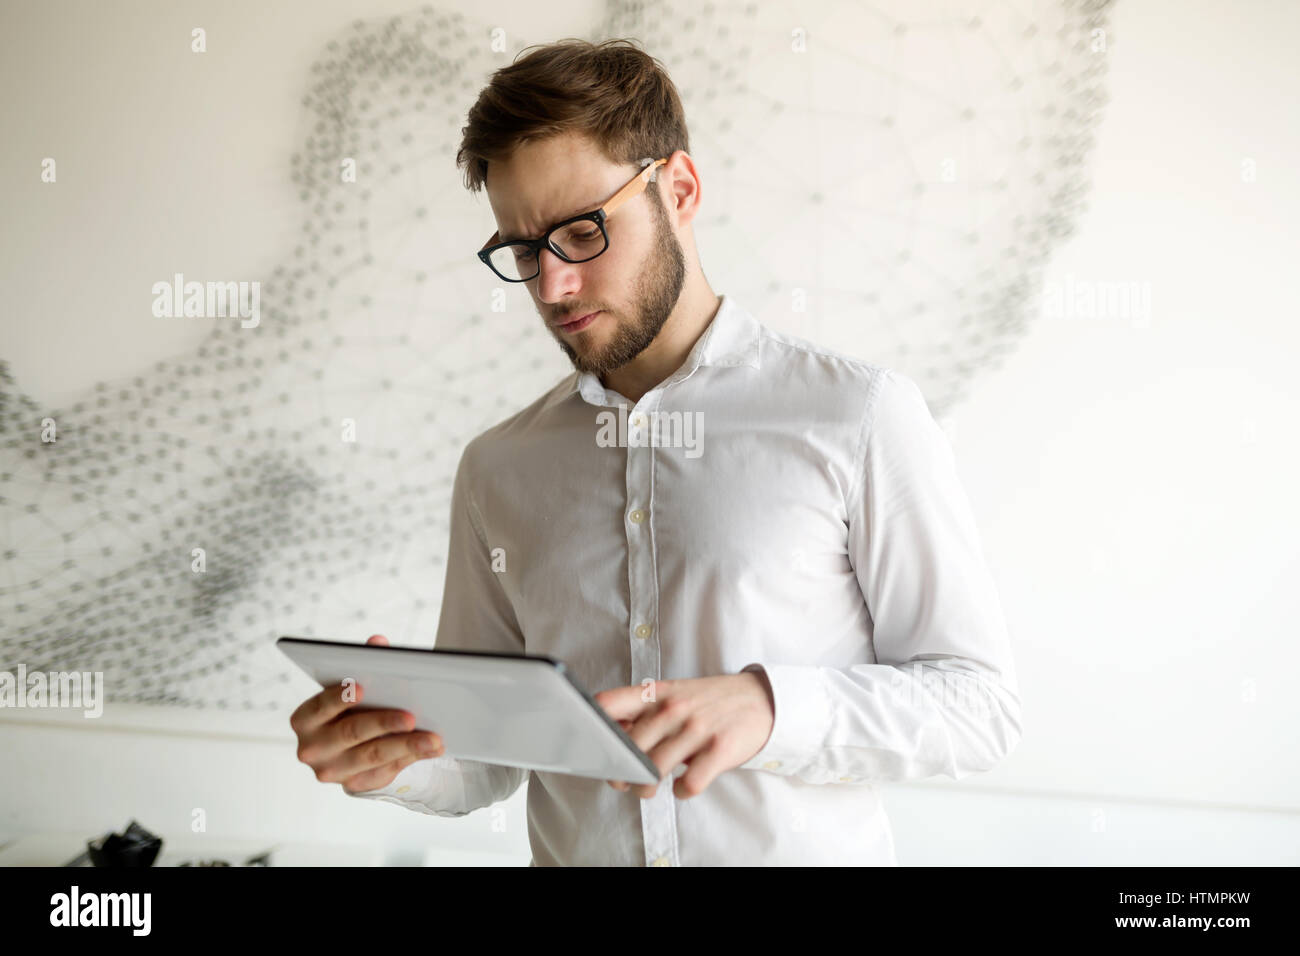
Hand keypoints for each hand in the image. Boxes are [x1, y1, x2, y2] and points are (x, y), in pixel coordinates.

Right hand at [290, 634, 445, 793]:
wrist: (347, 748)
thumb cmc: (350, 708)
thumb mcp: (352, 687)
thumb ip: (364, 663)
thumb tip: (377, 642)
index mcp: (304, 719)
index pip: (320, 706)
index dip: (339, 697)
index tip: (361, 687)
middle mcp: (312, 748)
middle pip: (351, 733)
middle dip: (383, 723)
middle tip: (411, 716)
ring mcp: (332, 771)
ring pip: (372, 757)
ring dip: (406, 746)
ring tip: (434, 738)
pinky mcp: (354, 785)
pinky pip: (384, 773)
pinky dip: (410, 759)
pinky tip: (432, 749)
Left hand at [595, 671, 774, 798]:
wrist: (762, 700)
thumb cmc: (709, 702)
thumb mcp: (674, 695)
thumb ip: (642, 712)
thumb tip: (605, 735)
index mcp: (658, 693)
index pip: (609, 704)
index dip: (590, 727)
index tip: (587, 746)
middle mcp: (675, 708)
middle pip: (628, 747)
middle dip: (620, 772)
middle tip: (623, 781)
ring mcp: (698, 728)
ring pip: (655, 770)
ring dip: (646, 787)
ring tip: (650, 788)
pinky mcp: (721, 749)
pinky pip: (690, 783)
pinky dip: (682, 791)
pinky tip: (683, 785)